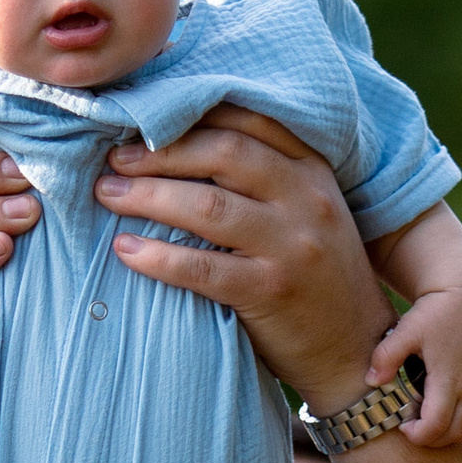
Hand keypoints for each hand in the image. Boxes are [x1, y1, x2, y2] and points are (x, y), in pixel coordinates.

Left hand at [95, 104, 385, 408]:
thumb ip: (265, 178)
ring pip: (208, 205)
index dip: (191, 113)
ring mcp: (291, 246)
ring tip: (107, 194)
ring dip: (148, 195)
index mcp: (312, 170)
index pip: (247, 121)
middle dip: (159, 151)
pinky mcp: (271, 292)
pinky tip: (125, 249)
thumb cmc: (316, 276)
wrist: (354, 348)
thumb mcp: (307, 213)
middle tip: (113, 157)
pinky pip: (201, 268)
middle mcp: (306, 199)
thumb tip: (182, 143)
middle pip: (222, 153)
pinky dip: (157, 256)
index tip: (143, 118)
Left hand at [369, 294, 461, 445]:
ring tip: (430, 425)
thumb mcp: (405, 330)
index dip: (417, 435)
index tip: (402, 426)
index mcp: (449, 377)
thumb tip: (371, 381)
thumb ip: (386, 357)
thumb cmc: (433, 311)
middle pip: (454, 433)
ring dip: (451, 436)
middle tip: (411, 428)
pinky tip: (448, 414)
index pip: (436, 426)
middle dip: (430, 439)